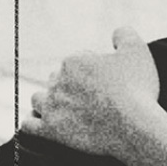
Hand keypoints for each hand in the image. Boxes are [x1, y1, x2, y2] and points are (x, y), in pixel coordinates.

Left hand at [21, 27, 161, 161]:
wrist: (133, 127)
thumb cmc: (137, 89)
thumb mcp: (138, 51)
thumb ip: (125, 35)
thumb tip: (116, 34)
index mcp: (74, 61)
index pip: (78, 61)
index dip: (94, 70)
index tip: (108, 82)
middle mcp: (57, 82)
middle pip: (57, 79)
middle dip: (70, 85)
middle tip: (91, 97)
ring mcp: (51, 107)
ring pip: (39, 99)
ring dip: (48, 101)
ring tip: (65, 108)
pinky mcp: (51, 131)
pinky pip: (28, 125)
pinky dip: (31, 122)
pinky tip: (39, 122)